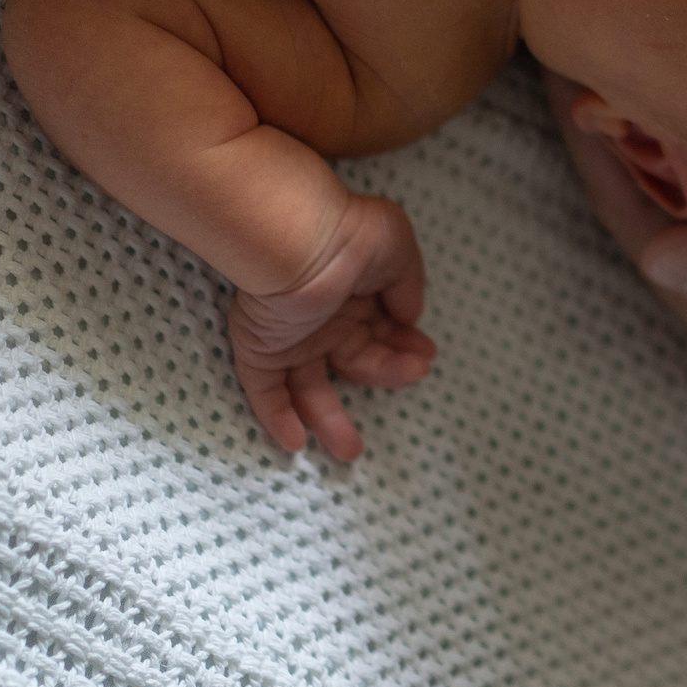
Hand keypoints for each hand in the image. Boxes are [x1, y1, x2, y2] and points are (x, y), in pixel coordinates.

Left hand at [226, 193, 434, 460]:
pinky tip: (294, 443)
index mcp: (355, 296)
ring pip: (309, 389)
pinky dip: (278, 418)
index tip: (425, 355)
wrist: (299, 240)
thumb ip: (407, 283)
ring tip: (350, 452)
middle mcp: (324, 322)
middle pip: (356, 361)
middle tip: (415, 375)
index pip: (382, 331)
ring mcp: (291, 339)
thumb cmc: (351, 234)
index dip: (404, 346)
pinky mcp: (262, 351)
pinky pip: (265, 392)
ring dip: (329, 420)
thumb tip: (409, 315)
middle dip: (387, 373)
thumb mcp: (397, 249)